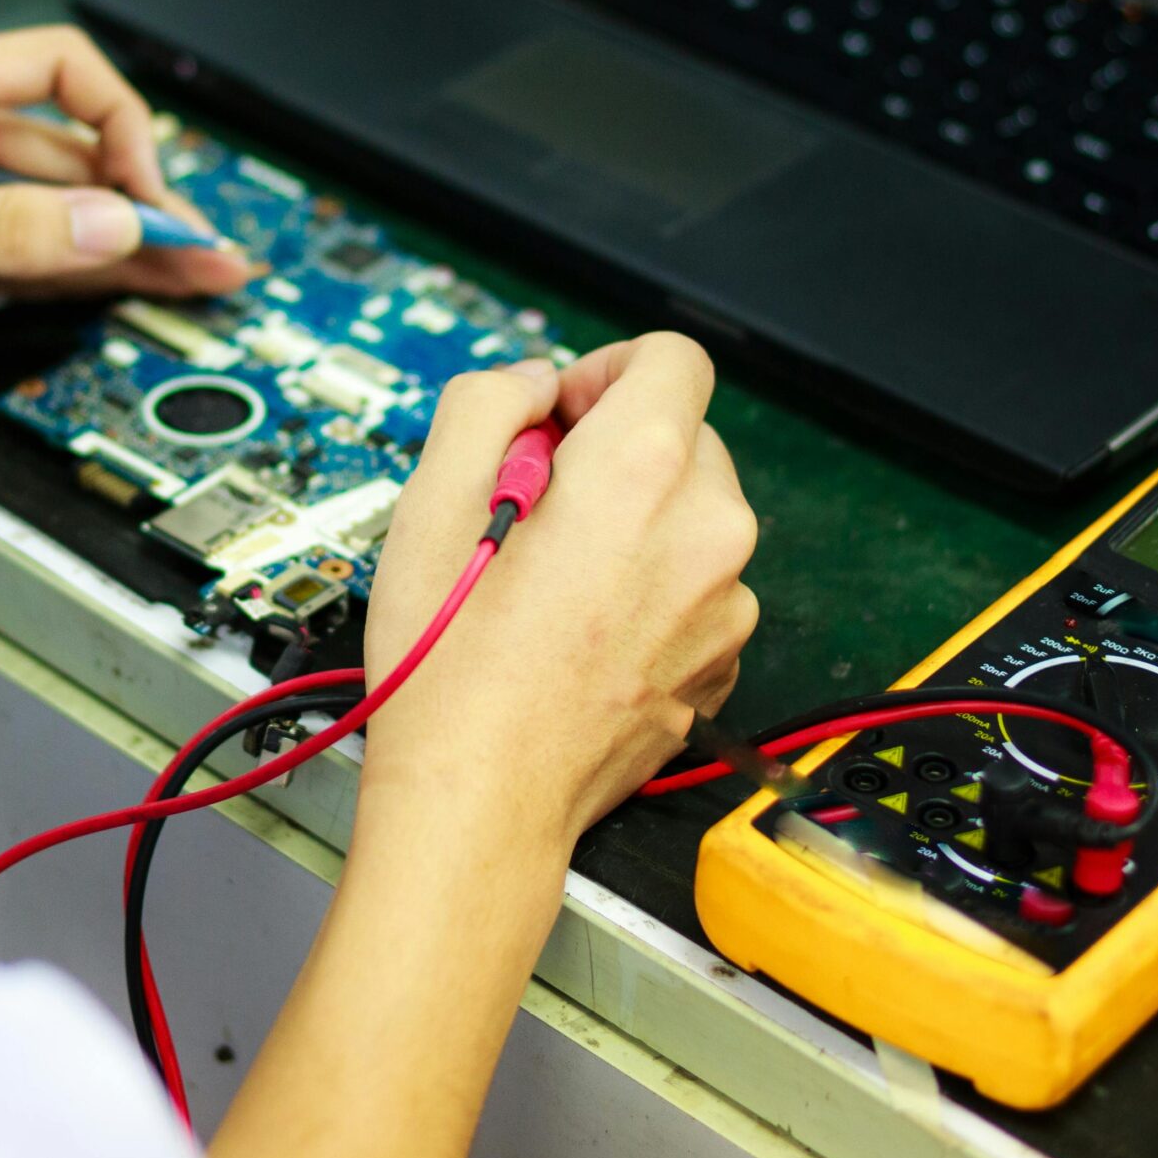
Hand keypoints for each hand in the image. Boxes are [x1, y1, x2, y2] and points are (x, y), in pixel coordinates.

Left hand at [0, 27, 256, 398]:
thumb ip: (6, 231)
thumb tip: (111, 221)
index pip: (58, 71)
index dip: (116, 125)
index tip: (144, 191)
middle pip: (71, 152)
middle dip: (144, 199)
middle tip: (205, 248)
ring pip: (57, 207)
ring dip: (123, 241)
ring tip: (195, 274)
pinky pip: (28, 247)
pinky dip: (79, 268)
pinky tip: (126, 284)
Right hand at [357, 333, 760, 854]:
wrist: (481, 800)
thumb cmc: (449, 667)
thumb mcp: (430, 499)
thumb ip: (487, 402)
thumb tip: (531, 385)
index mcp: (643, 471)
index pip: (673, 357)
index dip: (606, 372)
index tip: (561, 416)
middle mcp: (707, 530)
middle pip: (683, 437)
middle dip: (614, 453)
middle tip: (536, 508)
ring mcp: (727, 603)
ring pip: (692, 517)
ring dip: (636, 524)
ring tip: (553, 582)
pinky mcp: (725, 661)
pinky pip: (699, 588)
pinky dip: (653, 590)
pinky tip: (582, 630)